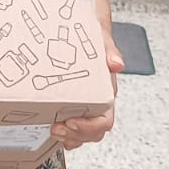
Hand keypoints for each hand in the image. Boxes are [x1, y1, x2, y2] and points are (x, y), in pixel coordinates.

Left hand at [52, 29, 124, 150]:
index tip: (72, 122)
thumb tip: (116, 63)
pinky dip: (63, 133)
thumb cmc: (96, 41)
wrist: (88, 31)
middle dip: (75, 135)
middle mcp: (97, 103)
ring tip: (53, 129)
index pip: (104, 121)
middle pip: (93, 132)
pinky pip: (71, 128)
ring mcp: (85, 106)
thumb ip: (110, 52)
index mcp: (106, 93)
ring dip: (68, 137)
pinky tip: (52, 128)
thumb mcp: (102, 43)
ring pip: (82, 134)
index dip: (89, 127)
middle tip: (57, 128)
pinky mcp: (71, 105)